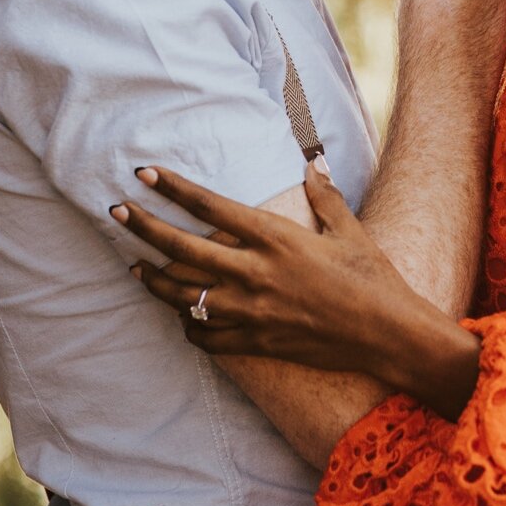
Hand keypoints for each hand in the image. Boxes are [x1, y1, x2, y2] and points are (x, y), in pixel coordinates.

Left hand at [111, 161, 479, 418]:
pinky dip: (188, 326)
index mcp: (277, 238)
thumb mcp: (349, 230)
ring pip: (184, 297)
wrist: (388, 335)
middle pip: (183, 250)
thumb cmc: (372, 277)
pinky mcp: (258, 343)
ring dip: (155, 280)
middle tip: (117, 212)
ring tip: (137, 267)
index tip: (145, 173)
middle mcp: (257, 274)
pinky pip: (207, 338)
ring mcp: (253, 312)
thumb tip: (313, 163)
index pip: (211, 207)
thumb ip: (324, 196)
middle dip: (144, 228)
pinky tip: (180, 316)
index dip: (174, 188)